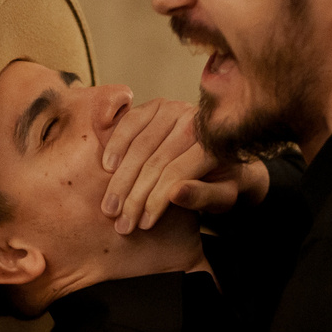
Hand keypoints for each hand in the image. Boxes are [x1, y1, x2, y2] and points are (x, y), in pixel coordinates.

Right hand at [99, 99, 266, 232]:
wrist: (221, 154)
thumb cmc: (222, 181)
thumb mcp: (223, 197)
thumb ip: (203, 196)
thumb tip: (175, 193)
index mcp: (214, 144)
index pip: (176, 174)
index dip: (155, 201)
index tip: (142, 225)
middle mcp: (194, 120)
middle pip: (154, 161)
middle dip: (133, 195)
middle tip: (120, 222)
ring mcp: (174, 108)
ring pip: (139, 145)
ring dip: (121, 178)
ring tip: (110, 207)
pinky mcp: (155, 106)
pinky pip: (129, 124)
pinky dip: (115, 145)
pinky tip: (107, 169)